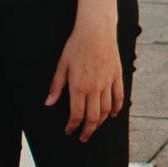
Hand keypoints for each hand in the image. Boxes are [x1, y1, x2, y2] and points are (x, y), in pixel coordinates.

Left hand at [47, 18, 124, 139]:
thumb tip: (48, 103)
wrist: (96, 30)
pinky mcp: (117, 76)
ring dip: (100, 122)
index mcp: (78, 87)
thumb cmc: (76, 45)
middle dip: (88, 131)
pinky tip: (112, 114)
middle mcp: (94, 88)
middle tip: (83, 137)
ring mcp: (107, 83)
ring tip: (94, 127)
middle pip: (92, 117)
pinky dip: (117, 109)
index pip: (76, 115)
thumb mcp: (62, 65)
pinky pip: (119, 97)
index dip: (72, 126)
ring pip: (106, 110)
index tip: (69, 131)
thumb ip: (56, 86)